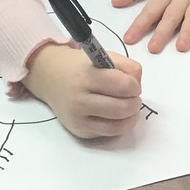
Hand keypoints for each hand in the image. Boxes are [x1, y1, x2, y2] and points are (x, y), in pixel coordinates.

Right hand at [21, 44, 142, 138]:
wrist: (51, 78)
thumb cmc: (82, 66)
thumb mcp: (104, 56)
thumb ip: (127, 67)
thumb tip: (138, 87)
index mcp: (86, 76)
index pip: (123, 85)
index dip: (134, 85)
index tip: (133, 84)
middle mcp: (80, 99)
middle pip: (122, 108)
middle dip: (135, 103)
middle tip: (133, 97)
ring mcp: (78, 118)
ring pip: (118, 126)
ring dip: (131, 116)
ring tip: (129, 107)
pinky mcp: (80, 131)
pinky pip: (108, 133)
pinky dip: (119, 125)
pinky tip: (117, 115)